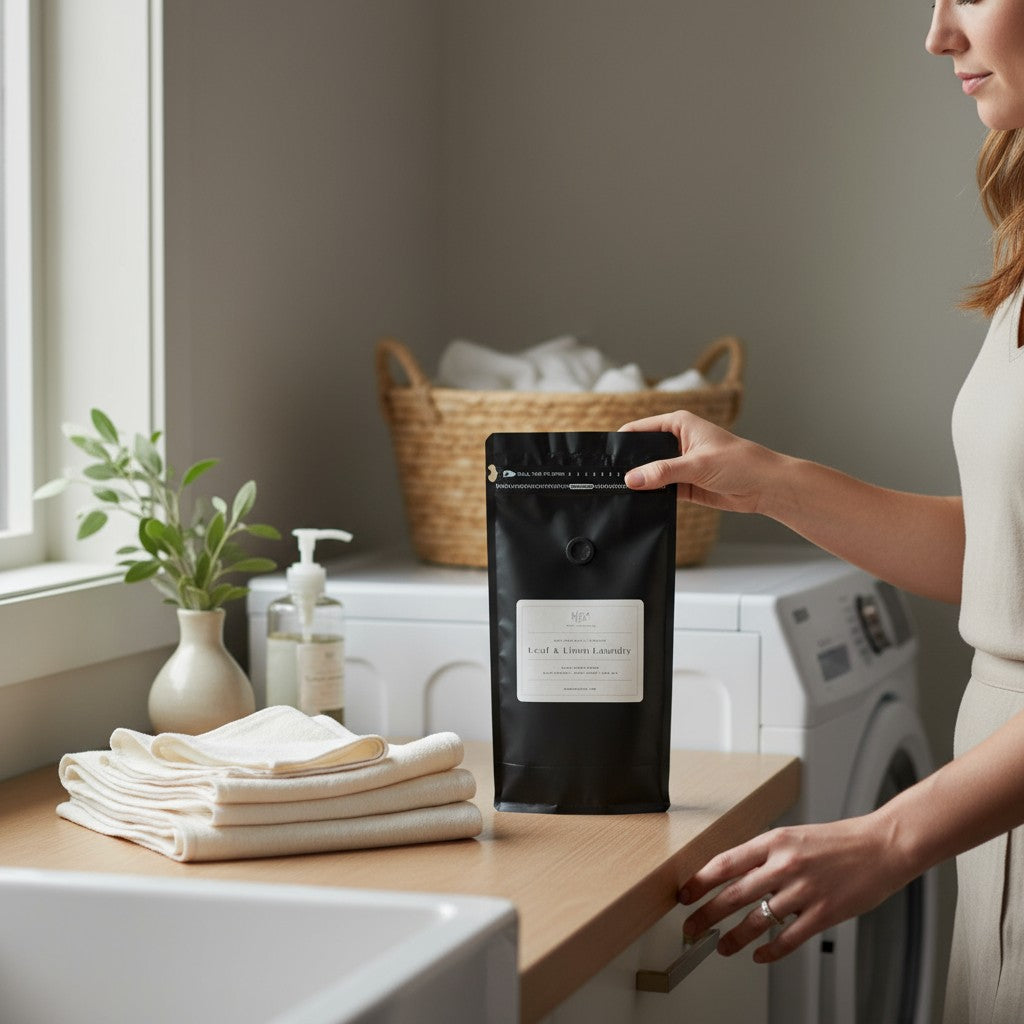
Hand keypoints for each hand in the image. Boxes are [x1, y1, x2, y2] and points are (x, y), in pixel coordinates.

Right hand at [619, 411, 785, 514]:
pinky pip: (661, 490)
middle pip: (643, 452)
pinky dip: (653, 496)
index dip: (623, 441)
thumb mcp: (696, 464)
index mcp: (679, 424)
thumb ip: (662, 472)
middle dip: (630, 465)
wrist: (765, 487)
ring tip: (623, 493)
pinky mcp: (684, 484)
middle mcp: (677, 442)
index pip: (641, 429)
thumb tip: (632, 479)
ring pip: (651, 473)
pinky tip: (642, 502)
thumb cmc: (740, 463)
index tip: (606, 456)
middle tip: (611, 479)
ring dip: (643, 483)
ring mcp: (680, 464)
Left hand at [679, 811, 913, 963]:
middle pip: (733, 894)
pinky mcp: (824, 913)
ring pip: (757, 920)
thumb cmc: (839, 841)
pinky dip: (770, 951)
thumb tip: (735, 873)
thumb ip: (765, 854)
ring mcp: (804, 890)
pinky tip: (760, 955)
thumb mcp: (794, 836)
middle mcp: (785, 864)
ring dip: (734, 938)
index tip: (684, 895)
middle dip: (707, 915)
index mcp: (774, 841)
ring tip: (721, 948)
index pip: (725, 862)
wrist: (882, 846)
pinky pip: (789, 938)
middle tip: (691, 928)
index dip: (700, 881)